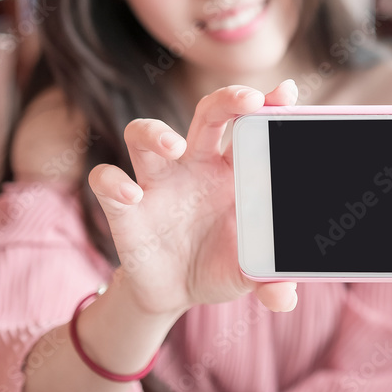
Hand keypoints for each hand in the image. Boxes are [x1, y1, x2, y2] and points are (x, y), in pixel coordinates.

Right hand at [87, 81, 299, 316]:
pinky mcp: (124, 207)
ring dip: (156, 132)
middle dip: (226, 98)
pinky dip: (114, 183)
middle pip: (207, 113)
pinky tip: (132, 196)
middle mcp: (196, 164)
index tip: (285, 93)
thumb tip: (285, 298)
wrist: (175, 292)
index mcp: (233, 170)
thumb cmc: (220, 264)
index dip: (265, 104)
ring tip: (174, 147)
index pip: (249, 125)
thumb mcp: (249, 274)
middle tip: (247, 100)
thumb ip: (270, 281)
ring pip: (145, 133)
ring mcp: (158, 181)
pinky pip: (107, 179)